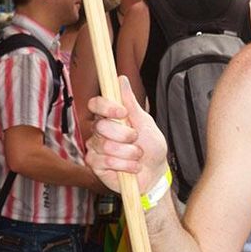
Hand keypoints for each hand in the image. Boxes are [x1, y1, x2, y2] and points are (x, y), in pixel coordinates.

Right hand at [86, 76, 167, 194]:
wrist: (155, 172)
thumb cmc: (151, 146)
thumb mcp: (145, 122)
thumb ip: (131, 102)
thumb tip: (121, 79)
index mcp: (110, 117)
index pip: (96, 104)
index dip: (106, 107)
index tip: (123, 113)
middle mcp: (100, 131)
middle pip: (101, 126)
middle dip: (125, 135)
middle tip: (136, 139)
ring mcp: (96, 148)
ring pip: (106, 146)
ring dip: (129, 153)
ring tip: (137, 156)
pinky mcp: (96, 165)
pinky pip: (106, 162)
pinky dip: (125, 165)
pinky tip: (132, 167)